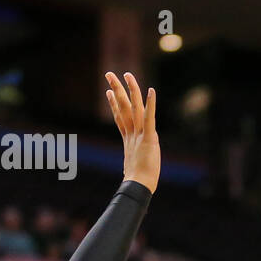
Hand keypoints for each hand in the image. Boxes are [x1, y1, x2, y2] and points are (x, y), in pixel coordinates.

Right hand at [106, 72, 159, 193]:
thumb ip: (131, 165)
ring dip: (131, 89)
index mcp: (128, 139)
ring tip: (127, 74)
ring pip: (134, 107)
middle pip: (122, 107)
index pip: (120, 117)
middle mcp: (132, 133)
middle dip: (116, 89)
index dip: (114, 104)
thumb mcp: (134, 167)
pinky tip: (151, 90)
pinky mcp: (148, 137)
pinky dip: (150, 104)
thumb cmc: (137, 181)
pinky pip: (149, 117)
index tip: (109, 92)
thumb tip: (127, 172)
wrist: (139, 185)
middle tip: (109, 74)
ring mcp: (139, 134)